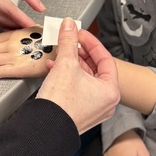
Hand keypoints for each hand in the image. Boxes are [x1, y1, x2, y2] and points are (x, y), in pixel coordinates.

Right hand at [36, 19, 118, 133]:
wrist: (44, 129)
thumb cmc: (60, 105)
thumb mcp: (66, 65)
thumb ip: (69, 42)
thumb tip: (69, 26)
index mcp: (111, 91)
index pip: (105, 58)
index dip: (92, 43)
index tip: (81, 34)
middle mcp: (106, 102)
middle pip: (96, 68)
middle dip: (80, 53)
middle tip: (72, 41)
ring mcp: (93, 109)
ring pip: (85, 79)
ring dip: (72, 64)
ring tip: (61, 53)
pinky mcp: (80, 113)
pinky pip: (78, 89)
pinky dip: (68, 77)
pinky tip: (54, 68)